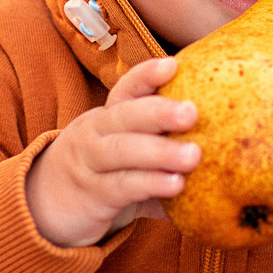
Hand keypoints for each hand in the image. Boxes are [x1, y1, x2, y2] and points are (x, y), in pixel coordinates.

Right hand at [25, 56, 196, 248]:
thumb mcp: (129, 155)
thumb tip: (225, 145)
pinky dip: (148, 184)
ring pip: (122, 151)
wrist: (47, 208)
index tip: (173, 64)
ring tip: (194, 155)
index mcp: (109, 117)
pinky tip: (175, 185)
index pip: (126, 89)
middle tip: (192, 112)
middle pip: (124, 116)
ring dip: (159, 152)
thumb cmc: (105, 175)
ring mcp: (90, 163)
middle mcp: (95, 133)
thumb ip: (165, 149)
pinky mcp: (91, 195)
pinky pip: (121, 187)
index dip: (147, 75)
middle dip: (158, 111)